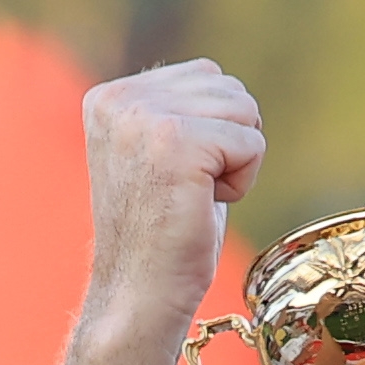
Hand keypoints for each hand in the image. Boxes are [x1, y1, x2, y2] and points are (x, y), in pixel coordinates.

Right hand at [75, 59, 266, 322]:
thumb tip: (224, 84)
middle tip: (189, 189)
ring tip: (195, 195)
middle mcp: (120, 98)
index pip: (207, 75)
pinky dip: (243, 182)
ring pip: (246, 111)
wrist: (140, 290)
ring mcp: (144, 117)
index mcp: (110, 95)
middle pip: (230, 88)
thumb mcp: (161, 154)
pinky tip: (204, 205)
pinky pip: (253, 143)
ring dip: (237, 161)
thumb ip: (181, 111)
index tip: (177, 174)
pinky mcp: (176, 143)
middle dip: (230, 142)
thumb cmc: (162, 232)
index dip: (214, 130)